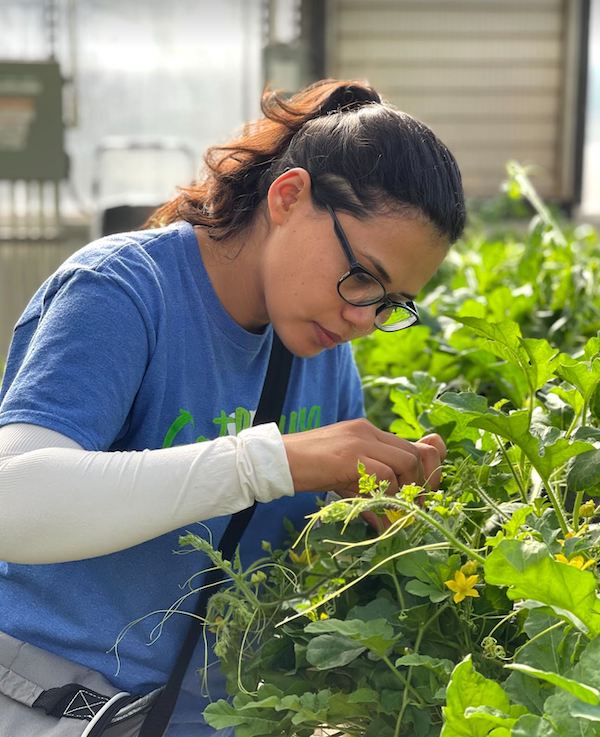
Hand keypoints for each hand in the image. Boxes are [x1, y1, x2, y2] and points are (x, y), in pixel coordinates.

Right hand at [282, 418, 445, 496]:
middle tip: (417, 509)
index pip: (412, 446)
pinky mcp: (351, 454)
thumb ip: (369, 491)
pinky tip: (380, 512)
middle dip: (423, 484)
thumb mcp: (345, 478)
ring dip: (407, 492)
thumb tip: (390, 521)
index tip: (422, 497)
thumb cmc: (307, 471)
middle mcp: (368, 430)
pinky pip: (386, 474)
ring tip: (397, 512)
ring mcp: (360, 440)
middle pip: (415, 453)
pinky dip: (389, 495)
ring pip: (406, 462)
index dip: (425, 472)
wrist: (275, 460)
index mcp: (368, 432)